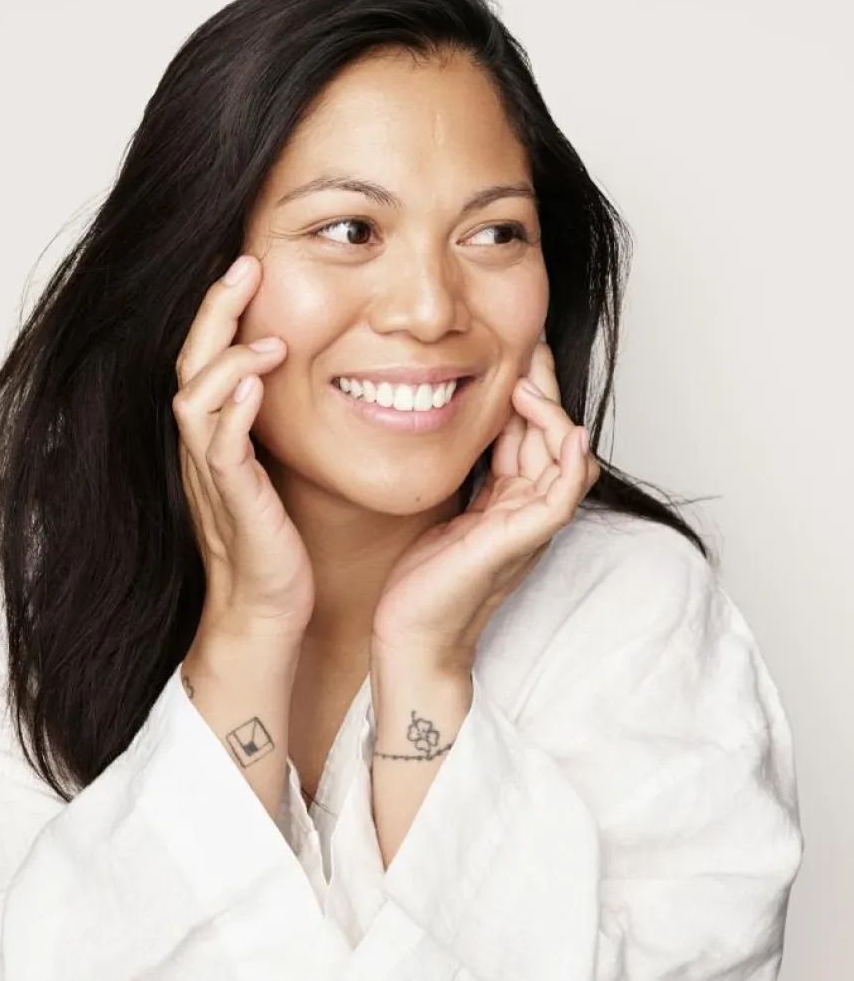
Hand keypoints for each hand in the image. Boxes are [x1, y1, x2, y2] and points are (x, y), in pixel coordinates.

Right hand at [173, 254, 314, 645]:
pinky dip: (233, 416)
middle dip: (215, 311)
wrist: (265, 609)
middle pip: (190, 363)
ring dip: (227, 361)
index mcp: (216, 433)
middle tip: (246, 265)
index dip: (222, 309)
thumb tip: (299, 375)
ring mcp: (212, 475)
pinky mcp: (233, 504)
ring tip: (266, 336)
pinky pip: (221, 452)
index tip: (250, 264)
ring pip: (194, 400)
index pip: (207, 355)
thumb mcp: (275, 467)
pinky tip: (254, 388)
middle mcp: (203, 447)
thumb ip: (274, 422)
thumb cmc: (277, 539)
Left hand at [371, 335, 599, 667]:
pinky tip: (567, 433)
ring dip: (553, 416)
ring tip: (528, 382)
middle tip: (531, 347)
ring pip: (564, 460)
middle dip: (545, 389)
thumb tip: (461, 422)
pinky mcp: (518, 542)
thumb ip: (466, 473)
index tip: (518, 350)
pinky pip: (560, 498)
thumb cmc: (422, 577)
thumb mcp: (445, 507)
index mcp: (510, 498)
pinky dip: (570, 464)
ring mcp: (528, 526)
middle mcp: (527, 509)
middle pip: (554, 437)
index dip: (530, 391)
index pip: (532, 433)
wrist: (410, 633)